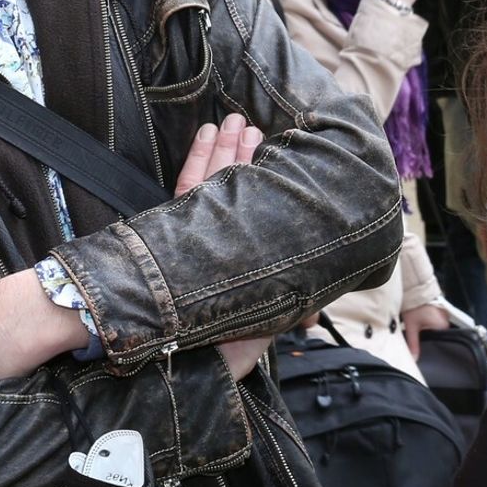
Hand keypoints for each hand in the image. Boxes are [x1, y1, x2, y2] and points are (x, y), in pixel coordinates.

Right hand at [172, 114, 269, 378]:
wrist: (175, 367)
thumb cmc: (220, 356)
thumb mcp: (267, 327)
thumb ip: (287, 305)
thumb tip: (317, 296)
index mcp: (237, 267)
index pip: (254, 215)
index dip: (267, 184)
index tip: (282, 157)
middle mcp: (215, 249)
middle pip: (234, 191)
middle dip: (246, 157)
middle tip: (260, 126)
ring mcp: (192, 238)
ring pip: (213, 183)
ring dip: (227, 149)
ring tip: (241, 120)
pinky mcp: (170, 231)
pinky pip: (187, 187)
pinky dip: (199, 157)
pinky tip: (210, 131)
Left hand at [402, 301, 450, 359]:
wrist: (412, 289)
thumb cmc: (414, 306)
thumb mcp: (411, 327)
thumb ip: (413, 344)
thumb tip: (415, 358)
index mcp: (443, 325)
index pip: (444, 342)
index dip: (435, 347)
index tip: (429, 350)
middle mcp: (446, 320)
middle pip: (441, 336)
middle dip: (432, 339)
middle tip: (422, 341)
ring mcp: (444, 314)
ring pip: (439, 329)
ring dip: (431, 331)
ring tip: (422, 332)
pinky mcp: (439, 310)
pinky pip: (437, 322)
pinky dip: (431, 325)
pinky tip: (424, 325)